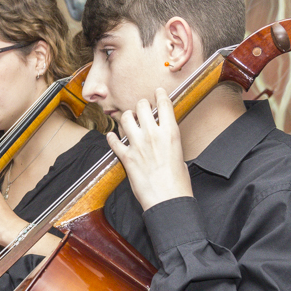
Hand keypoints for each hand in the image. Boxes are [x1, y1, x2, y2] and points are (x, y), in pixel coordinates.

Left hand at [108, 88, 192, 211]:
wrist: (167, 198)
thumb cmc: (177, 181)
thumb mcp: (179, 154)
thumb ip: (170, 142)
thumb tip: (165, 140)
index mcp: (170, 132)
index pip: (164, 104)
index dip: (159, 95)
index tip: (157, 92)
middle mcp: (152, 134)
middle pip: (142, 107)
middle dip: (141, 105)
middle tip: (141, 107)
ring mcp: (137, 145)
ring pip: (126, 119)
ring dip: (126, 117)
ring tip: (128, 119)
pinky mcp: (126, 157)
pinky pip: (114, 142)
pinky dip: (111, 138)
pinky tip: (111, 136)